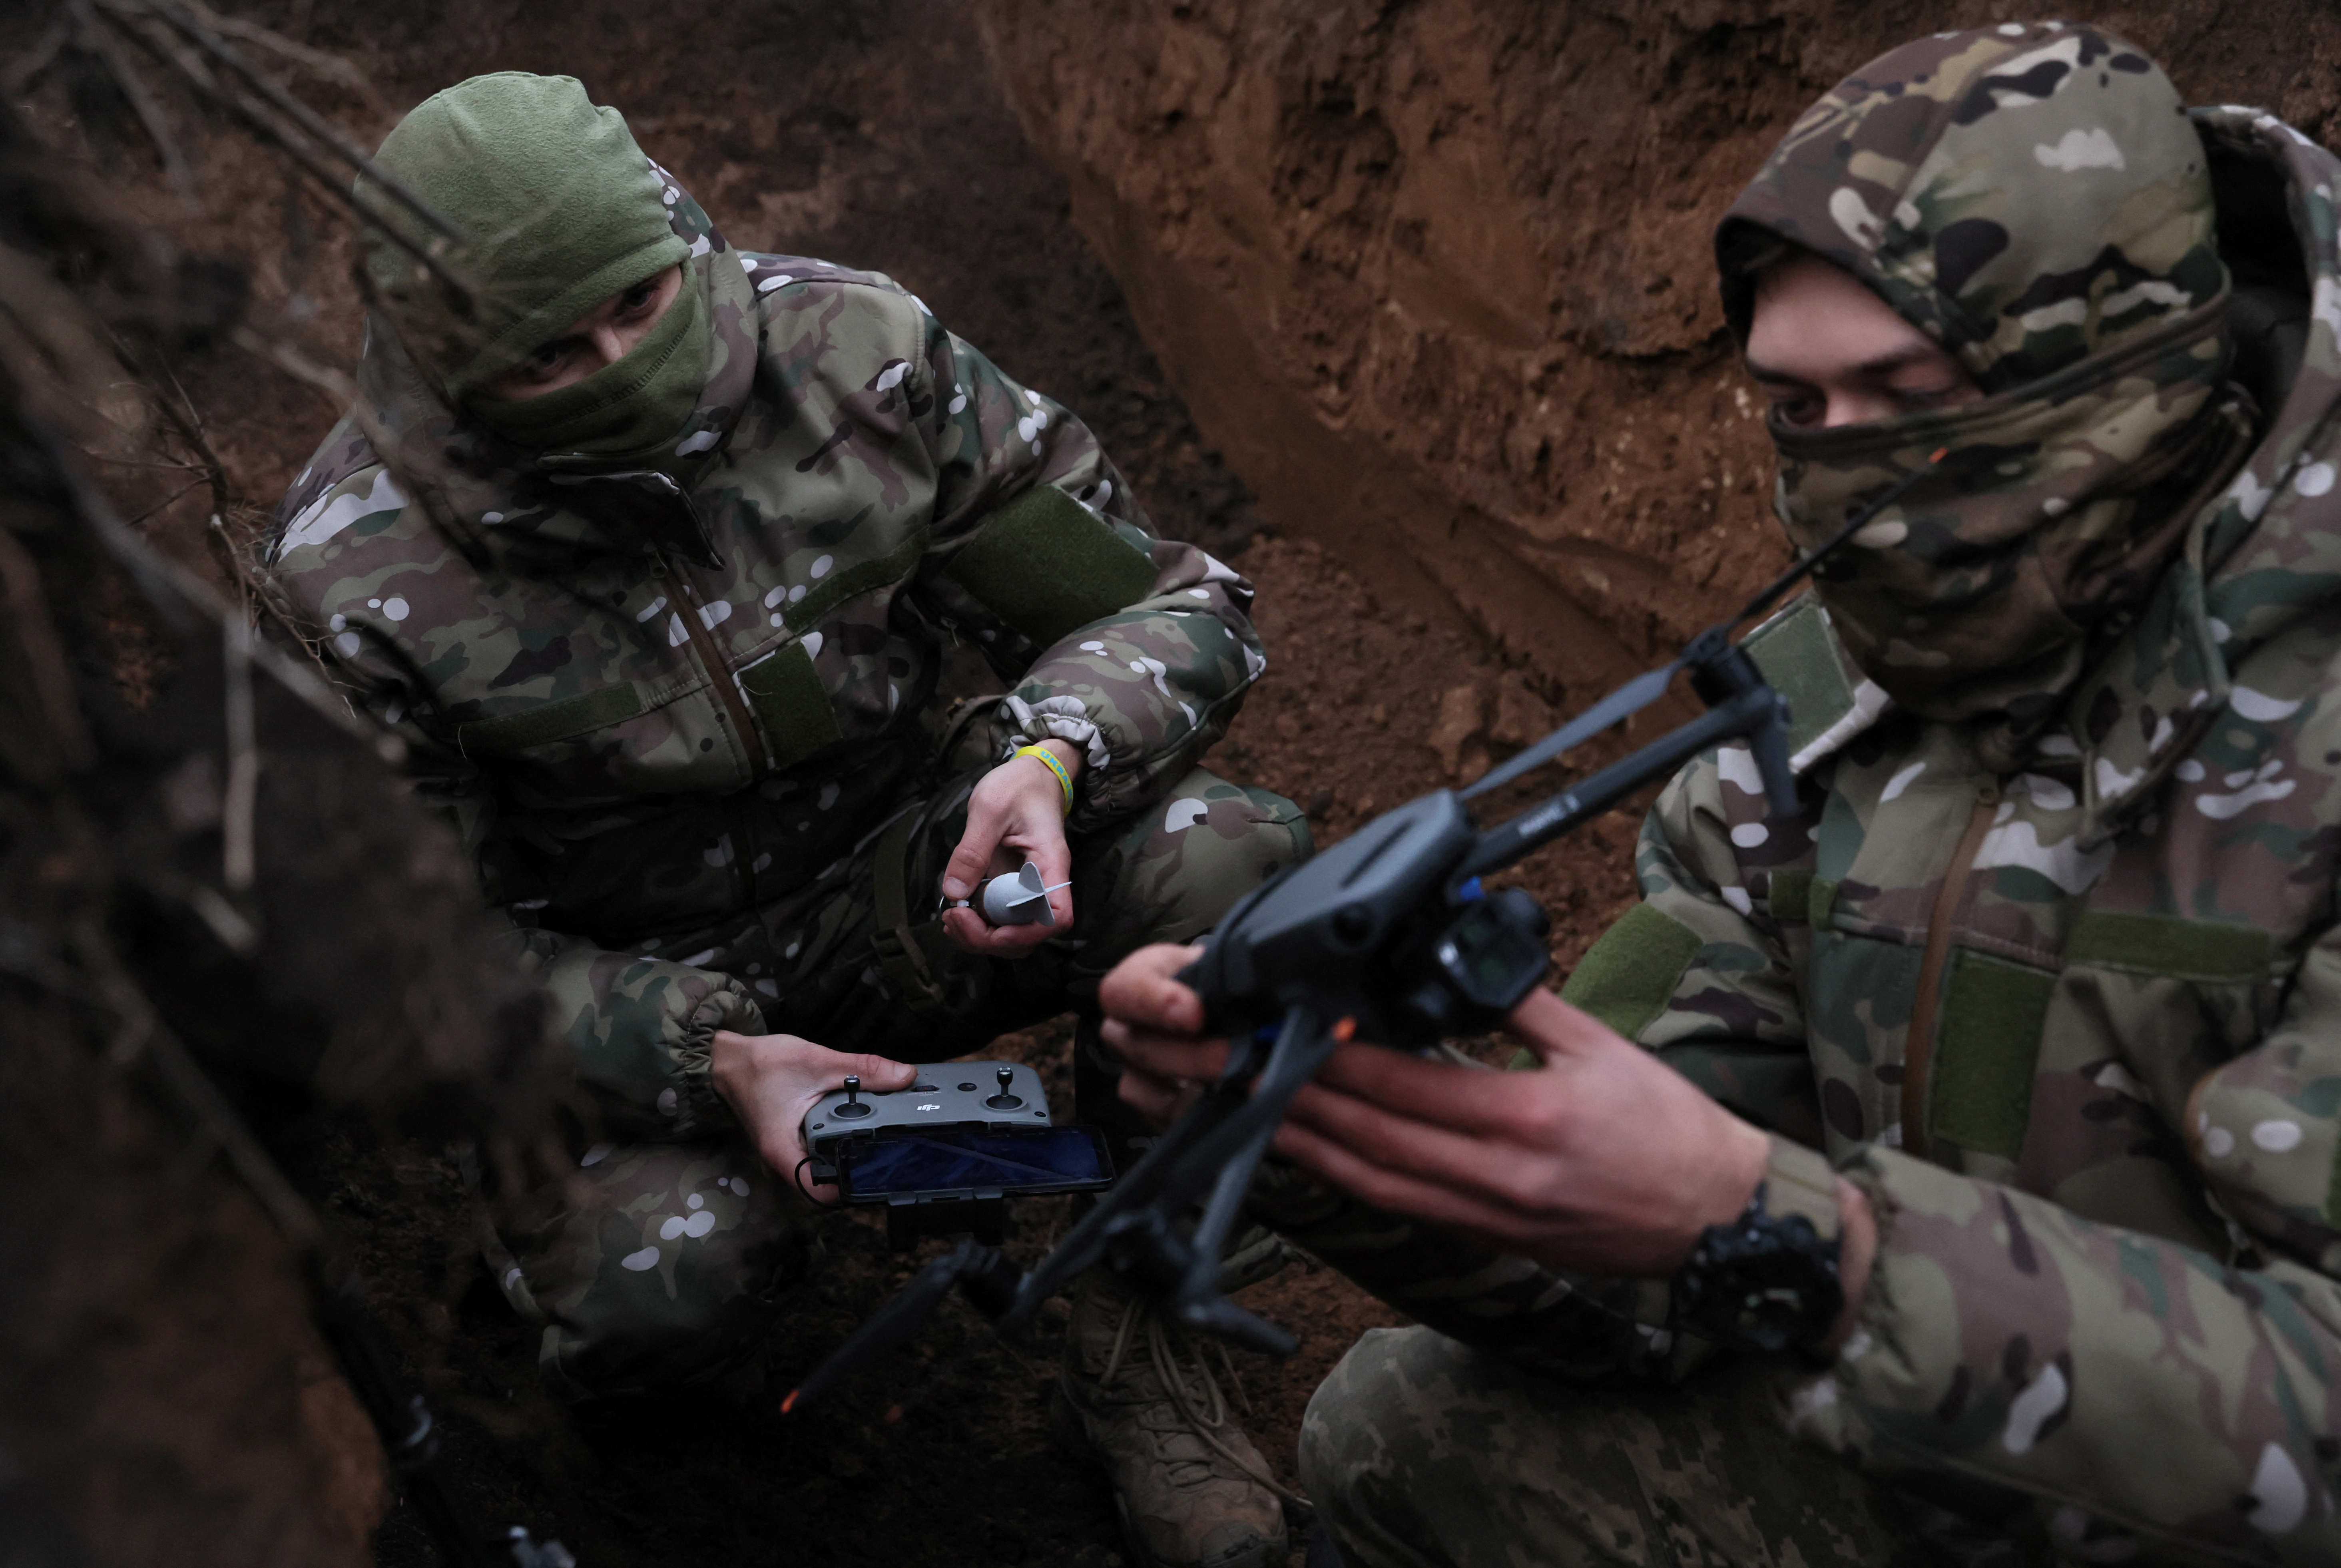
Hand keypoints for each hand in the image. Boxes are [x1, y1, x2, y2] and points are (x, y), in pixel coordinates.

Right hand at [709, 1030, 915, 1200]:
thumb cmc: (759, 1065)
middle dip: (860, 1175)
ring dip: (849, 1160)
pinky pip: (818, 1155)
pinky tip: (860, 1131)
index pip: (822, 1194)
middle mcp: (782, 1163)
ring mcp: (786, 1156)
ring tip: (883, 1145)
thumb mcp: (816, 1061)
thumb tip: (905, 1076)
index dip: (854, 1191)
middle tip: (895, 1160)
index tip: (883, 1179)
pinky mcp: (790, 1145)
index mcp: (784, 1154)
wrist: (727, 1061)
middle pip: (828, 1186)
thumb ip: (862, 1069)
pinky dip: (838, 1145)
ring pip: (824, 1171)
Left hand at [938, 739, 1082, 955]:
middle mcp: (1044, 883)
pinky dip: (978, 923)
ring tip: (950, 919)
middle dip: (990, 939)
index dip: (1024, 934)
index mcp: (1049, 864)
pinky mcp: (1012, 886)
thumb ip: (971, 851)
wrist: (1032, 775)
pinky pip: (1001, 916)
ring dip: (981, 936)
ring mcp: (1028, 887)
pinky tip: (955, 912)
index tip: (988, 927)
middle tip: (953, 918)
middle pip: (1030, 934)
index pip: (1056, 916)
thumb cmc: (1018, 785)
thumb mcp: (988, 809)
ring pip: (1014, 931)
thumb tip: (954, 892)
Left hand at [1098, 943, 1872, 1341]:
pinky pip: (1395, 1204)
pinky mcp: (1484, 1237)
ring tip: (1231, 1108)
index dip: (1328, 1056)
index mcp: (1526, 1116)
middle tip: (1214, 1065)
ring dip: (1293, 1140)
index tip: (1272, 1027)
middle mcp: (1494, 1175)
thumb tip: (1461, 950)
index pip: (1402, 1081)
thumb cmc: (1669, 1130)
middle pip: (1363, 1132)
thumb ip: (1522, 1001)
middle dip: (1281, 1097)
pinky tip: (1300, 1150)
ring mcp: (1484, 1215)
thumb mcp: (1601, 1047)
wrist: (1720, 1224)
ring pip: (1366, 1177)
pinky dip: (1339, 1176)